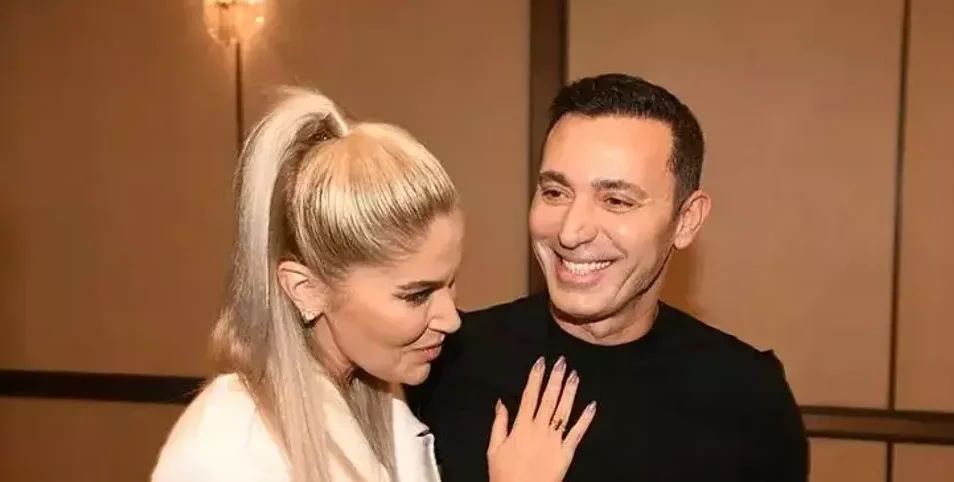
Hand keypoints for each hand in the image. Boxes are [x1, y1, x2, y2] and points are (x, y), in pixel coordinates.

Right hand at [487, 356, 596, 481]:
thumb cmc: (504, 475)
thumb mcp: (494, 449)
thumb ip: (499, 424)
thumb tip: (501, 402)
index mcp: (521, 428)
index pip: (529, 396)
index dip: (535, 378)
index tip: (541, 362)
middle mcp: (539, 430)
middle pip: (549, 399)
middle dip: (555, 379)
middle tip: (562, 362)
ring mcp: (555, 440)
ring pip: (564, 411)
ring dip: (570, 392)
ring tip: (575, 375)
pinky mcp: (566, 453)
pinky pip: (577, 433)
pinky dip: (585, 419)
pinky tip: (592, 405)